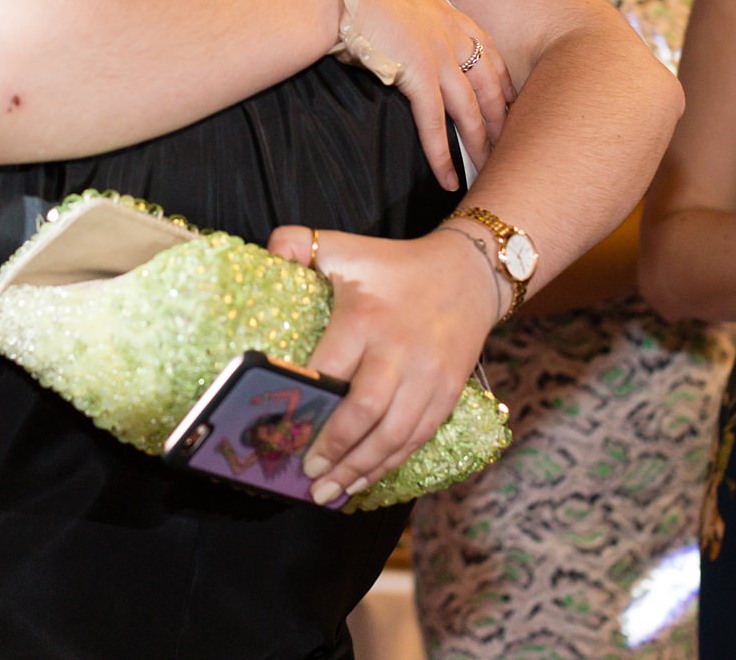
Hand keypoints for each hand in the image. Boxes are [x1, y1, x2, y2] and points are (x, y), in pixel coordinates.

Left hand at [266, 223, 500, 504]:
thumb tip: (267, 249)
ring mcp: (427, 376)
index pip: (330, 368)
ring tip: (329, 492)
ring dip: (360, 468)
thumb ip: (300, 244)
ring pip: (394, 434)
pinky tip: (366, 480)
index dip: (305, 402)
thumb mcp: (347, 247)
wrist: (469, 273)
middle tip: (306, 474)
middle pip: (365, 411)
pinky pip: (417, 437)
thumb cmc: (395, 266)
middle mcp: (398, 351)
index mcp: (365, 318)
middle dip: (334, 449)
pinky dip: (391, 464)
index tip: (282, 428)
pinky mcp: (447, 393)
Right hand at [348, 0, 511, 188]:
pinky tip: (448, 178)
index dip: (501, 76)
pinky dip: (442, 154)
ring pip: (470, 108)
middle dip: (500, 115)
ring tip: (486, 168)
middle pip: (487, 82)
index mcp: (443, 10)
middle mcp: (449, 32)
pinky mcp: (419, 75)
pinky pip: (435, 123)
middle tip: (509, 143)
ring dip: (479, 141)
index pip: (485, 47)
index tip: (510, 98)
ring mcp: (437, 54)